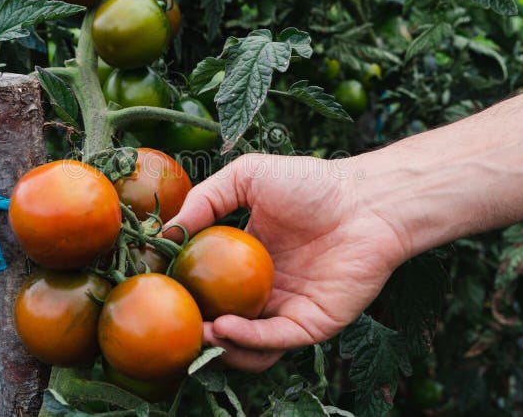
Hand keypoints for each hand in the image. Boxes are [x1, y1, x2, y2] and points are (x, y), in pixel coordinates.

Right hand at [165, 153, 408, 371]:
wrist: (368, 199)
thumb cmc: (312, 183)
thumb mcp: (247, 177)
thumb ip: (205, 198)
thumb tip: (164, 232)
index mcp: (247, 259)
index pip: (208, 284)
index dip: (182, 290)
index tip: (155, 288)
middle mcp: (265, 289)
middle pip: (223, 321)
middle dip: (196, 328)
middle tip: (171, 323)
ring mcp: (287, 309)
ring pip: (246, 346)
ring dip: (218, 346)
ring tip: (198, 332)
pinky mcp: (311, 324)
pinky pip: (274, 342)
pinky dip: (247, 341)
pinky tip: (224, 326)